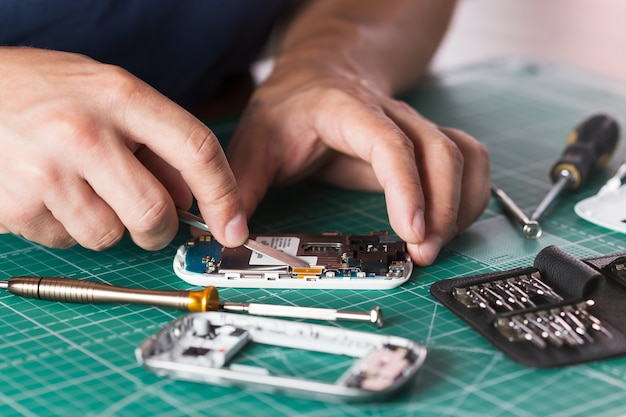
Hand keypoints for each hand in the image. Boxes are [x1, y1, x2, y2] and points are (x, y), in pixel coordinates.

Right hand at [0, 47, 247, 249]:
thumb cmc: (43, 92)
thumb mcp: (107, 94)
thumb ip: (155, 140)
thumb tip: (192, 197)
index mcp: (119, 96)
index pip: (195, 149)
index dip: (224, 195)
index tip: (234, 225)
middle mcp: (85, 133)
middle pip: (154, 211)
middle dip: (160, 229)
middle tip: (150, 220)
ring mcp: (47, 171)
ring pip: (110, 237)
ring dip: (108, 227)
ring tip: (83, 190)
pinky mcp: (17, 205)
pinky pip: (67, 243)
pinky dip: (69, 230)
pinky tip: (52, 196)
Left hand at [227, 66, 489, 265]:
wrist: (319, 75)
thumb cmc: (289, 110)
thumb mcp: (254, 142)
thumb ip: (240, 186)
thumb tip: (231, 235)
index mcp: (347, 110)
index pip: (388, 143)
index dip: (405, 187)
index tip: (411, 231)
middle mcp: (391, 115)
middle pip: (439, 152)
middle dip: (443, 208)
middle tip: (421, 254)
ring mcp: (414, 126)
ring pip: (463, 155)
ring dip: (462, 204)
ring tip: (436, 245)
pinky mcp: (426, 141)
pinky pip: (470, 160)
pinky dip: (472, 193)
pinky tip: (453, 223)